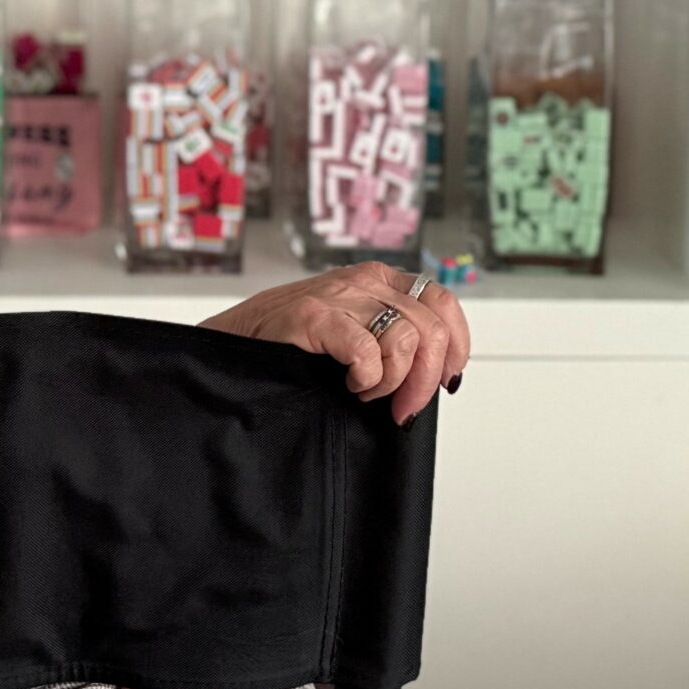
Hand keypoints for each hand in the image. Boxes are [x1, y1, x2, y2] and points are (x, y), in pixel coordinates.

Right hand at [202, 261, 468, 423]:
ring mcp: (338, 295)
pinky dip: (367, 378)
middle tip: (402, 408)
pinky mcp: (314, 315)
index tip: (445, 380)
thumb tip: (436, 374)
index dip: (456, 346)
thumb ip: (392, 337)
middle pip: (431, 328)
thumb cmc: (290, 344)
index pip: (443, 301)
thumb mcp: (353, 330)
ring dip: (391, 381)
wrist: (232, 345)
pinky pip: (367, 350)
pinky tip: (348, 384)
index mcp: (379, 280)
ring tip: (364, 390)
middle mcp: (364, 281)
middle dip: (424, 381)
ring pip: (406, 338)